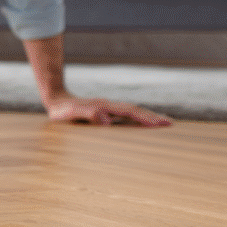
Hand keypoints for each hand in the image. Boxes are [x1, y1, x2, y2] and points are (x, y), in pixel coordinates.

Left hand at [45, 93, 172, 126]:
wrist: (55, 101)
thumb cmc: (61, 111)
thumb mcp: (70, 114)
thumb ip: (87, 114)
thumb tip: (107, 120)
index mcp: (104, 107)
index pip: (129, 113)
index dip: (145, 118)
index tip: (160, 124)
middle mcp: (108, 106)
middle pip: (134, 110)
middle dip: (152, 117)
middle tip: (170, 124)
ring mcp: (107, 109)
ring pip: (131, 112)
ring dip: (146, 117)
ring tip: (162, 123)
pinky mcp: (104, 112)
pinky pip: (124, 116)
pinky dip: (136, 119)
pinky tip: (142, 124)